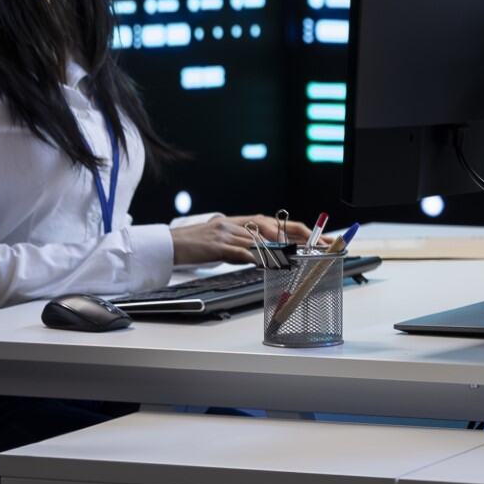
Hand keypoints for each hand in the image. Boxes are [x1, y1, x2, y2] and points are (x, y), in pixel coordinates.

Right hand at [170, 213, 309, 265]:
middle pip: (270, 228)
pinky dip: (254, 257)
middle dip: (294, 237)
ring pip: (258, 240)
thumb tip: (267, 255)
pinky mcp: (216, 245)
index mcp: (238, 221)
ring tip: (295, 257)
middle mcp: (234, 224)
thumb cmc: (198, 244)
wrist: (171, 244)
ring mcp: (226, 233)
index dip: (294, 228)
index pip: (272, 222)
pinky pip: (239, 251)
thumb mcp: (224, 239)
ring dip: (278, 250)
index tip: (313, 236)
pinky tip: (266, 263)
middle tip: (312, 246)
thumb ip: (245, 243)